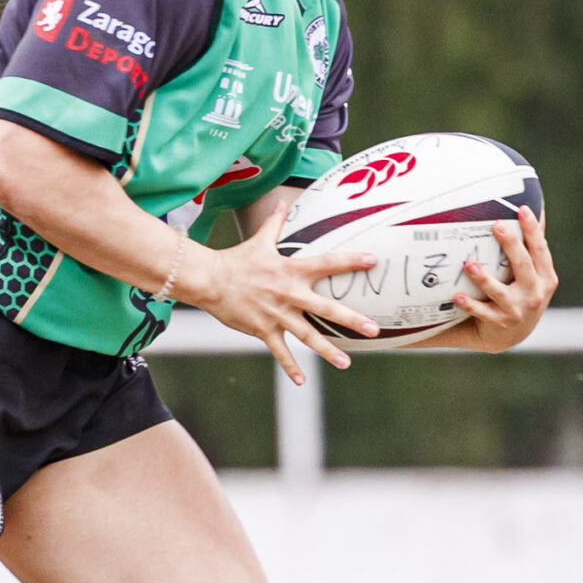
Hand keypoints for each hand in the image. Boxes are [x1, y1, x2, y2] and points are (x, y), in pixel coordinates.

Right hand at [178, 204, 379, 381]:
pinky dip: (290, 367)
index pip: (327, 263)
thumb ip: (274, 223)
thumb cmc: (236, 260)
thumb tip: (281, 202)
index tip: (373, 260)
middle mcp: (289, 294)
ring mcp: (277, 314)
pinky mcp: (263, 330)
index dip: (351, 261)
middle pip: (326, 308)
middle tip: (374, 330)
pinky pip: (280, 351)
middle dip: (351, 319)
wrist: (209, 280)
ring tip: (346, 363)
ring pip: (308, 336)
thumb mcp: (259, 241)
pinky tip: (302, 381)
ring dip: (327, 351)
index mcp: (291, 271)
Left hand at [449, 206, 556, 350]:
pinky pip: (482, 312)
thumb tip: (534, 213)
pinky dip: (470, 305)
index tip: (522, 210)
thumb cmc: (521, 296)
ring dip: (484, 278)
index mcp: (545, 278)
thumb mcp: (533, 277)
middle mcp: (535, 293)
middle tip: (497, 225)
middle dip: (511, 244)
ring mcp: (518, 310)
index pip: (540, 250)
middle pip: (523, 265)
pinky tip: (457, 296)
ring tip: (469, 264)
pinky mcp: (500, 323)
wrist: (511, 335)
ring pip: (501, 292)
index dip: (533, 230)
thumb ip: (532, 251)